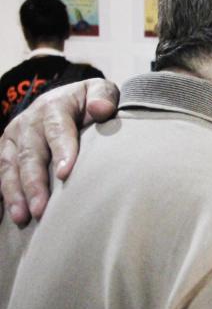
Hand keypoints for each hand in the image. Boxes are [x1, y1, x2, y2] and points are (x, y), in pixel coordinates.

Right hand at [0, 79, 118, 225]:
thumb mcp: (100, 91)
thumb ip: (103, 97)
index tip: (66, 174)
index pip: (57, 129)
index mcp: (53, 107)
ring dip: (15, 193)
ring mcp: (14, 137)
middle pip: (30, 154)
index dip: (61, 151)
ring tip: (23, 217)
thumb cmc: (90, 100)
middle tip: (41, 209)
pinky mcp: (6, 150)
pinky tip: (6, 216)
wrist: (67, 98)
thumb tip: (101, 109)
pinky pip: (0, 172)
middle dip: (34, 183)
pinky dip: (1, 194)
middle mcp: (28, 122)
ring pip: (10, 166)